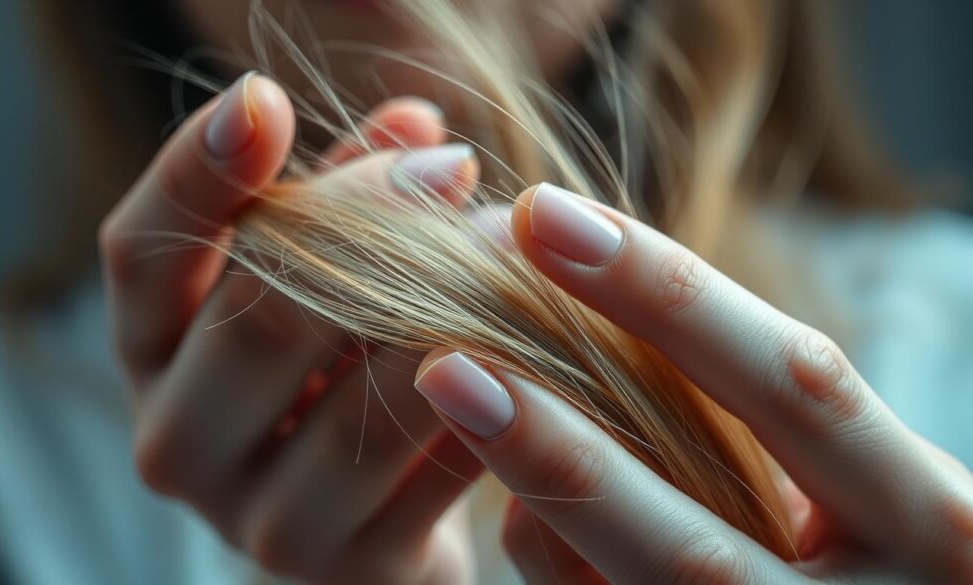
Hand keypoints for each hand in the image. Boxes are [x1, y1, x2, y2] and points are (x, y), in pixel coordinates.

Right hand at [100, 73, 484, 583]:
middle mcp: (179, 445)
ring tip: (514, 244)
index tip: (263, 99)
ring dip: (452, 308)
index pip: (141, 253)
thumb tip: (414, 125)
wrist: (375, 528)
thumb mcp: (319, 284)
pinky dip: (502, 390)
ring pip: (363, 399)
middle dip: (365, 226)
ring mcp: (262, 522)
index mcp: (152, 358)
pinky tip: (541, 335)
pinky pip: (442, 463)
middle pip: (256, 320)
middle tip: (451, 165)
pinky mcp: (353, 570)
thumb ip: (344, 203)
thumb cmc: (340, 377)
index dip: (195, 171)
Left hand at [413, 183, 972, 583]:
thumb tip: (594, 319)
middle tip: (448, 361)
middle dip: (561, 452)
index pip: (793, 387)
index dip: (666, 299)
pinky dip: (554, 563)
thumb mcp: (860, 473)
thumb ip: (759, 414)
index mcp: (933, 523)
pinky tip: (533, 514)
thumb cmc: (872, 538)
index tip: (543, 217)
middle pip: (690, 548)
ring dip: (535, 519)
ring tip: (462, 408)